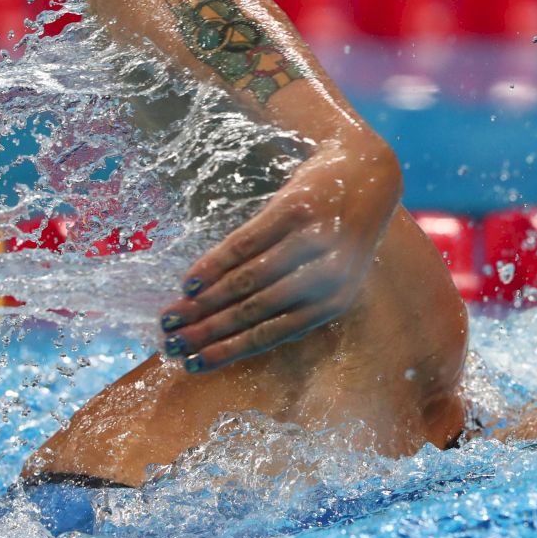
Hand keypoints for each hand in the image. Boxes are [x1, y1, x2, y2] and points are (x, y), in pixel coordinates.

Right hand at [157, 145, 400, 371]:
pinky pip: (245, 243)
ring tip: (171, 316)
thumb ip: (294, 303)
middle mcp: (328, 276)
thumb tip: (232, 335)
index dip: (228, 351)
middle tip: (169, 344)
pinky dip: (213, 264)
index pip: (272, 334)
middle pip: (254, 310)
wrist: (367, 172)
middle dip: (207, 331)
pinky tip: (189, 281)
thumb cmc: (339, 232)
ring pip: (246, 280)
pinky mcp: (296, 209)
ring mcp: (312, 241)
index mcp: (336, 301)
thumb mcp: (330, 274)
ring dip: (202, 302)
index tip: (192, 365)